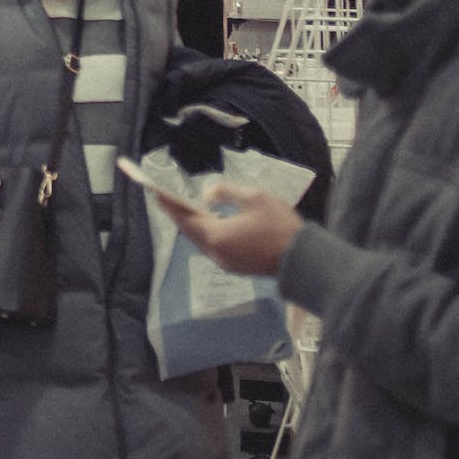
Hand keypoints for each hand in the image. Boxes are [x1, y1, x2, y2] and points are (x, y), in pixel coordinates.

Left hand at [156, 180, 302, 276]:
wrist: (303, 260)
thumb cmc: (280, 226)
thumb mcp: (254, 198)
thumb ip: (226, 193)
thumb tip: (207, 196)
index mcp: (216, 236)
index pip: (184, 218)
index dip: (169, 203)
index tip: (155, 191)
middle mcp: (216, 253)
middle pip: (190, 231)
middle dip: (178, 213)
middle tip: (168, 196)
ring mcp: (226, 263)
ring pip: (201, 241)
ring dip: (193, 223)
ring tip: (186, 206)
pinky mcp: (236, 267)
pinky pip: (214, 247)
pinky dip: (207, 233)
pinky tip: (211, 222)